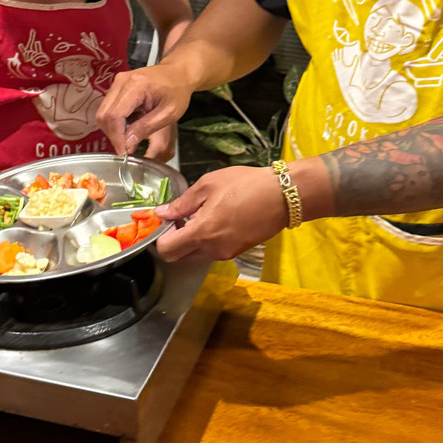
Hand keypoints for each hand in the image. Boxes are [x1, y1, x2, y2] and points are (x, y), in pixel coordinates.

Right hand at [96, 65, 193, 155]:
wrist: (178, 73)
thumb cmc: (177, 90)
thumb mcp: (168, 113)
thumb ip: (146, 128)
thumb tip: (127, 144)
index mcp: (136, 86)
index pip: (115, 115)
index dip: (116, 136)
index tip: (123, 151)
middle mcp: (122, 81)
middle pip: (105, 115)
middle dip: (113, 135)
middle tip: (126, 146)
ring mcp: (118, 82)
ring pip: (103, 112)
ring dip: (114, 129)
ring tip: (131, 134)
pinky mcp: (117, 86)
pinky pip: (108, 108)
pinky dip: (116, 121)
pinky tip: (131, 123)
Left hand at [154, 166, 287, 262]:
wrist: (283, 196)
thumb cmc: (244, 185)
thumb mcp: (208, 185)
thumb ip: (182, 203)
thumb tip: (162, 213)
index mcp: (201, 233)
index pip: (166, 251)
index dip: (159, 237)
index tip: (165, 221)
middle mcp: (211, 250)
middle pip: (179, 258)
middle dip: (172, 242)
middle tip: (179, 219)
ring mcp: (226, 254)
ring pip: (195, 256)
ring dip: (189, 242)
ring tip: (199, 216)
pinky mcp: (237, 252)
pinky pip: (212, 252)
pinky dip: (205, 242)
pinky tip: (215, 220)